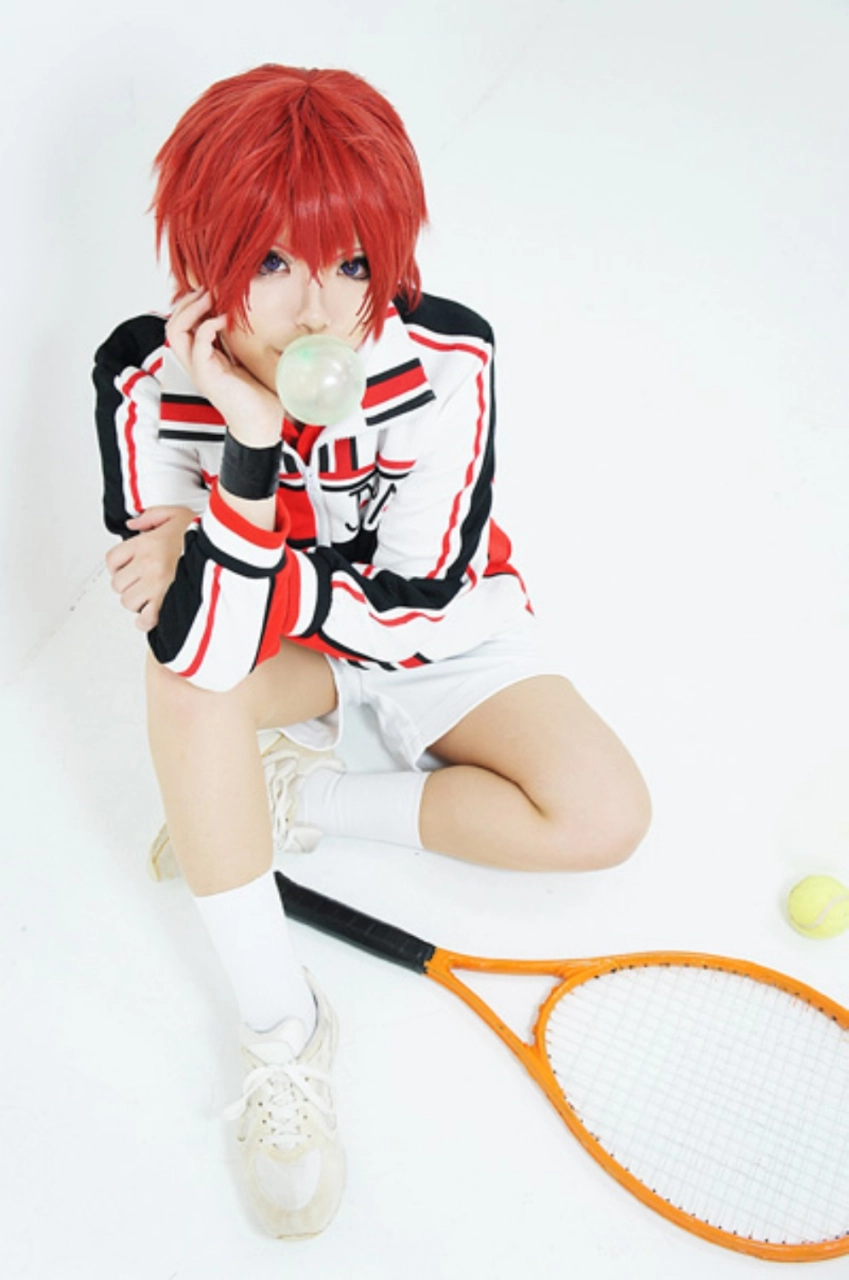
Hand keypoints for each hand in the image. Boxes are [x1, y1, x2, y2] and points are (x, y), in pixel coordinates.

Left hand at [106, 506, 195, 631]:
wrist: (227, 553)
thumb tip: (133, 524)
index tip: (125, 569)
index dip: (117, 567)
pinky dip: (145, 621)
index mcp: (147, 543)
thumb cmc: (204, 538)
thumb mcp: (177, 514)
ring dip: (138, 601)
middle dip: (129, 585)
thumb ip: (152, 516)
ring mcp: (156, 586)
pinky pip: (144, 620)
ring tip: (151, 596)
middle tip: (141, 583)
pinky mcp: (167, 604)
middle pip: (118, 584)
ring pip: (129, 602)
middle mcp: (148, 564)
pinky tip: (151, 614)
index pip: (112, 560)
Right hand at [166, 289, 282, 445]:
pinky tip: (224, 319)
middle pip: (172, 325)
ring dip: (191, 310)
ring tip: (209, 297)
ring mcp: (198, 370)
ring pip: (176, 332)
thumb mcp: (245, 360)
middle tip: (207, 289)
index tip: (211, 291)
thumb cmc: (258, 396)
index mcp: (202, 359)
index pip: (182, 326)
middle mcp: (195, 364)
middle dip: (187, 302)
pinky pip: (198, 344)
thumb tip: (243, 316)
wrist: (261, 424)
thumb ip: (237, 341)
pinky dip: (209, 327)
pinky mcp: (207, 376)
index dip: (191, 305)